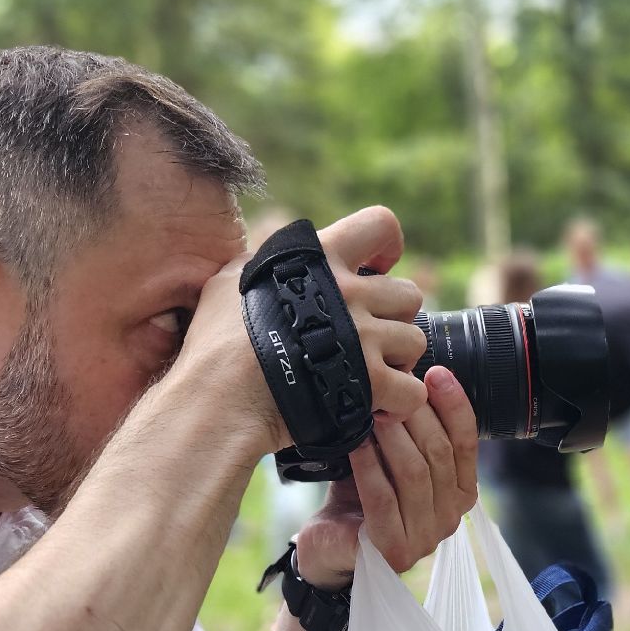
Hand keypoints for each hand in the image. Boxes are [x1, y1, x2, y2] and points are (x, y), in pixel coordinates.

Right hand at [178, 206, 430, 453]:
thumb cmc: (215, 342)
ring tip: (369, 375)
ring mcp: (362, 337)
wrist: (216, 397)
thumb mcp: (230, 279)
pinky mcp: (370, 382)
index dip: (389, 245)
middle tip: (368, 340)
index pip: (380, 224)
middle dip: (393, 319)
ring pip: (414, 342)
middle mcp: (348, 293)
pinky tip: (377, 406)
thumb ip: (261, 263)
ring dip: (397, 362)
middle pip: (408, 295)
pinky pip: (412, 391)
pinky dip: (400, 403)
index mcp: (320, 258)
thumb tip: (265, 259)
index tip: (379, 268)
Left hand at [293, 366, 479, 586]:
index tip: (435, 373)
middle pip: (441, 455)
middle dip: (417, 416)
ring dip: (393, 437)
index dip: (454, 405)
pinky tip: (356, 444)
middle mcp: (451, 517)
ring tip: (373, 411)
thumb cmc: (365, 496)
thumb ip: (413, 430)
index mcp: (461, 492)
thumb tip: (414, 378)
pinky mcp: (396, 550)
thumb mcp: (394, 457)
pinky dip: (369, 467)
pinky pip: (384, 498)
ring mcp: (426, 538)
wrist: (331, 544)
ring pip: (415, 474)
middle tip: (392, 389)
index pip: (467, 442)